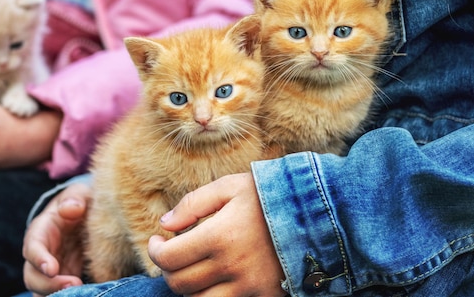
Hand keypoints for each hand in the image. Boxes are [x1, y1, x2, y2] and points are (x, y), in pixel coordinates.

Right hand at [23, 182, 91, 295]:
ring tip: (80, 293)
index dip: (39, 259)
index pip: (33, 247)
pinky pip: (58, 295)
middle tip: (74, 284)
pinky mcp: (62, 281)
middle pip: (32, 277)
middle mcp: (40, 255)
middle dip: (49, 284)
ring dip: (56, 295)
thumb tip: (72, 209)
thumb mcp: (79, 193)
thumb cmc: (79, 202)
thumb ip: (75, 198)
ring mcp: (50, 271)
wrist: (84, 215)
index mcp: (41, 231)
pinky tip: (87, 294)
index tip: (52, 268)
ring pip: (41, 291)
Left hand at [148, 173, 285, 296]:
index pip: (168, 258)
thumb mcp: (229, 187)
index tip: (158, 241)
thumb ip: (192, 204)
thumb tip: (165, 224)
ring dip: (188, 288)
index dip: (155, 251)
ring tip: (192, 268)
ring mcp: (248, 287)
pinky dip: (212, 296)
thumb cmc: (268, 195)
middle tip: (172, 253)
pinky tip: (213, 278)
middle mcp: (231, 268)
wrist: (318, 213)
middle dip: (168, 269)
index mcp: (219, 237)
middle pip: (180, 285)